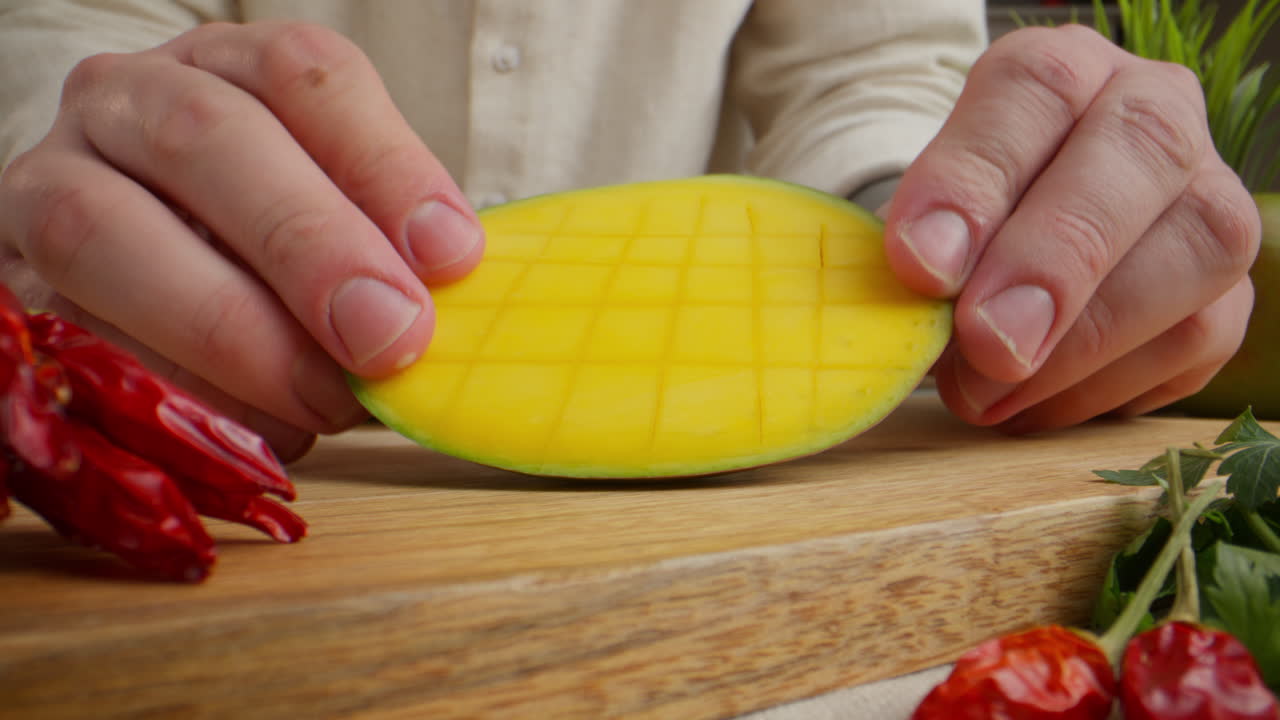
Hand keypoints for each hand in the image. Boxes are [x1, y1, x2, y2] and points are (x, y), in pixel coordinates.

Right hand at [0, 21, 482, 459]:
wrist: (130, 268)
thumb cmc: (265, 248)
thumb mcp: (337, 219)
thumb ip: (382, 250)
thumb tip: (430, 329)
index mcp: (230, 68)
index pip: (306, 76)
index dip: (384, 164)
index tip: (451, 256)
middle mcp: (128, 104)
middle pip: (208, 138)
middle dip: (308, 245)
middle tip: (388, 338)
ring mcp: (48, 184)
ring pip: (104, 230)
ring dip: (232, 332)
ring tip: (324, 398)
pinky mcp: (13, 286)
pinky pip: (74, 334)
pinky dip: (174, 390)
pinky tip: (256, 424)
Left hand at [883, 24, 1259, 431]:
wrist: (997, 257)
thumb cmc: (950, 230)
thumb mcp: (918, 218)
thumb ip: (922, 244)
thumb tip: (923, 295)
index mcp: (1060, 72)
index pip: (1036, 89)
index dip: (976, 179)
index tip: (920, 264)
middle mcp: (1150, 110)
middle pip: (1142, 149)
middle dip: (1058, 259)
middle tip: (984, 344)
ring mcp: (1206, 194)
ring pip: (1194, 251)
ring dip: (1082, 346)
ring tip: (985, 396)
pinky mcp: (1226, 289)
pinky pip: (1196, 340)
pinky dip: (1104, 388)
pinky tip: (1030, 407)